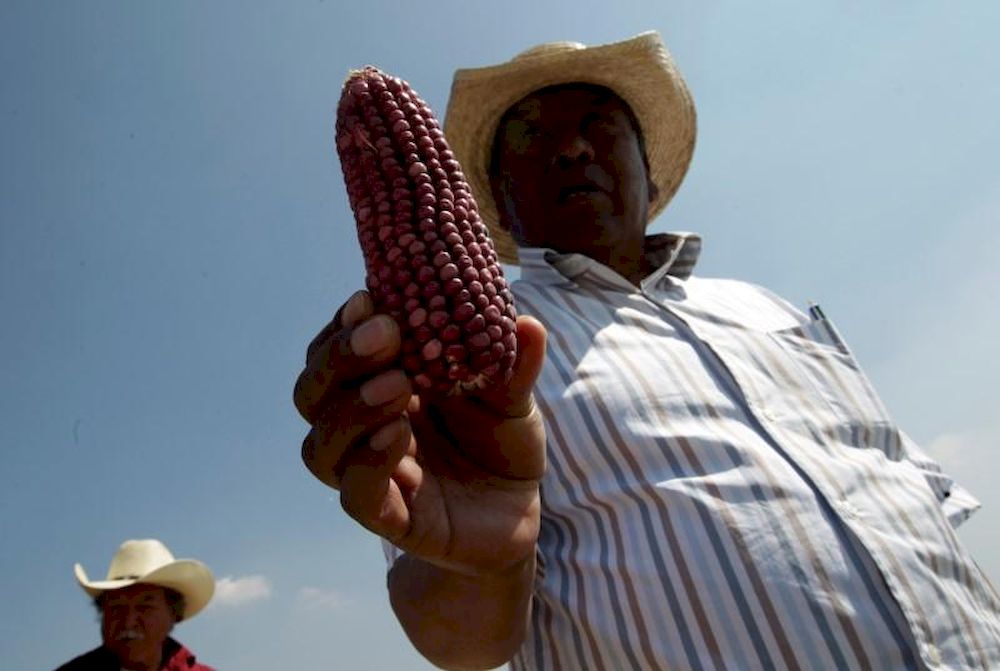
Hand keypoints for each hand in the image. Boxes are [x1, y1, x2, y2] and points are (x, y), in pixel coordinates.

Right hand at [294, 290, 547, 575]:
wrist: (518, 512)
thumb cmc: (501, 443)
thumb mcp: (512, 398)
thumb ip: (513, 366)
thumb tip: (528, 324)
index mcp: (380, 383)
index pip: (334, 350)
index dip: (343, 326)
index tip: (368, 299)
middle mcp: (362, 428)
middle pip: (312, 393)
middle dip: (339, 358)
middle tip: (384, 335)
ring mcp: (371, 474)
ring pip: (320, 447)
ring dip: (350, 410)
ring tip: (397, 385)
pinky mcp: (391, 519)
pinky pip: (357, 496)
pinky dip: (368, 464)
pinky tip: (396, 436)